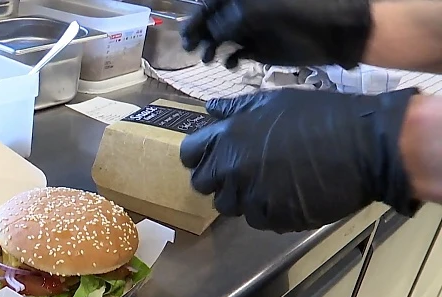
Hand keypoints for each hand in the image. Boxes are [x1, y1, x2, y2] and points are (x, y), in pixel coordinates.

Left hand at [180, 88, 419, 232]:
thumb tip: (210, 110)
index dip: (198, 156)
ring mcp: (251, 196)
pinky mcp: (272, 218)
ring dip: (243, 197)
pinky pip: (258, 219)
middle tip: (243, 171)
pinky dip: (268, 210)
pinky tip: (289, 195)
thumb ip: (236, 109)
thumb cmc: (320, 116)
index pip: (189, 154)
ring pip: (230, 206)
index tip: (212, 156)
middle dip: (218, 179)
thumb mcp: (273, 102)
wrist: (364, 146)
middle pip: (203, 184)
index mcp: (228, 137)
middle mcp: (232, 169)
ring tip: (270, 182)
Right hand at [181, 0, 372, 68]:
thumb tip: (209, 31)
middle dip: (200, 34)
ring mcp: (253, 30)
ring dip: (211, 48)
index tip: (186, 34)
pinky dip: (230, 60)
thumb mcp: (256, 12)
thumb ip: (228, 20)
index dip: (197, 17)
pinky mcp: (261, 49)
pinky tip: (229, 65)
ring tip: (207, 60)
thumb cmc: (300, 13)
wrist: (336, 32)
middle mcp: (245, 11)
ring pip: (222, 38)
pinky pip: (237, 54)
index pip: (212, 4)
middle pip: (213, 20)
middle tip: (190, 49)